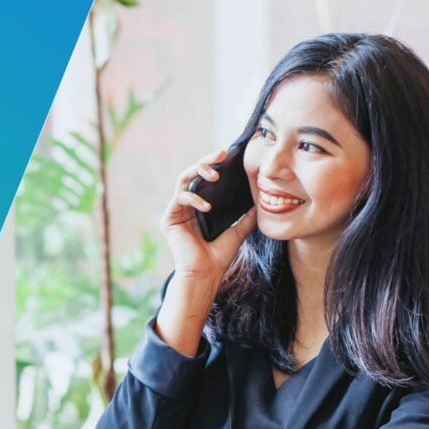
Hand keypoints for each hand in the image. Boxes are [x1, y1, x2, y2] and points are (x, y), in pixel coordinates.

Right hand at [161, 148, 256, 281]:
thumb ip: (246, 217)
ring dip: (198, 172)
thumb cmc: (219, 256)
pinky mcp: (169, 219)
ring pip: (183, 180)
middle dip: (205, 161)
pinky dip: (193, 198)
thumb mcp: (238, 231)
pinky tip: (206, 206)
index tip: (228, 156)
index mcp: (200, 207)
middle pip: (192, 174)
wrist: (206, 274)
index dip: (214, 165)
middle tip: (220, 154)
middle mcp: (186, 206)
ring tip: (214, 175)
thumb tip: (259, 203)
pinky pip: (179, 199)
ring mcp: (176, 212)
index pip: (204, 179)